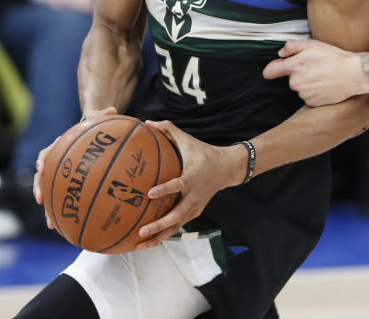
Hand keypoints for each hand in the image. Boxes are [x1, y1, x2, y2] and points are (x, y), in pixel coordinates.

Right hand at [33, 106, 117, 228]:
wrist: (91, 136)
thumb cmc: (94, 128)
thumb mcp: (98, 120)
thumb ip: (103, 115)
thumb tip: (113, 109)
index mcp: (60, 147)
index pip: (47, 152)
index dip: (43, 159)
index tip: (41, 166)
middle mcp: (56, 162)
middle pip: (42, 176)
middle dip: (40, 188)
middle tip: (40, 198)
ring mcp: (60, 176)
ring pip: (50, 193)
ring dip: (48, 208)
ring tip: (51, 223)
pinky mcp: (68, 186)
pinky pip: (64, 200)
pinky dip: (65, 213)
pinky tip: (69, 227)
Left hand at [135, 120, 243, 249]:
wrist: (228, 168)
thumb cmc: (204, 153)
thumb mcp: (188, 140)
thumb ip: (169, 131)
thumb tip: (147, 122)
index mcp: (192, 177)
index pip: (178, 185)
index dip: (165, 189)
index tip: (150, 193)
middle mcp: (194, 195)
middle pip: (176, 215)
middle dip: (158, 225)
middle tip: (141, 231)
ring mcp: (195, 206)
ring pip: (176, 226)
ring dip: (158, 237)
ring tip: (139, 244)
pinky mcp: (194, 212)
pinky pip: (177, 226)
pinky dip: (163, 234)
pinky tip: (148, 241)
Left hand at [262, 40, 368, 106]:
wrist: (354, 75)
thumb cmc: (335, 57)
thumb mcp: (313, 44)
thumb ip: (292, 46)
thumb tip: (281, 53)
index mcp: (294, 66)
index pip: (269, 72)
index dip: (272, 69)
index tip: (278, 68)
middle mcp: (296, 82)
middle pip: (290, 79)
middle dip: (299, 73)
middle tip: (316, 67)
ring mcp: (303, 94)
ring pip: (300, 88)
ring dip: (308, 83)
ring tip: (324, 76)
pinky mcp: (312, 103)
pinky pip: (309, 97)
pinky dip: (315, 93)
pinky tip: (326, 86)